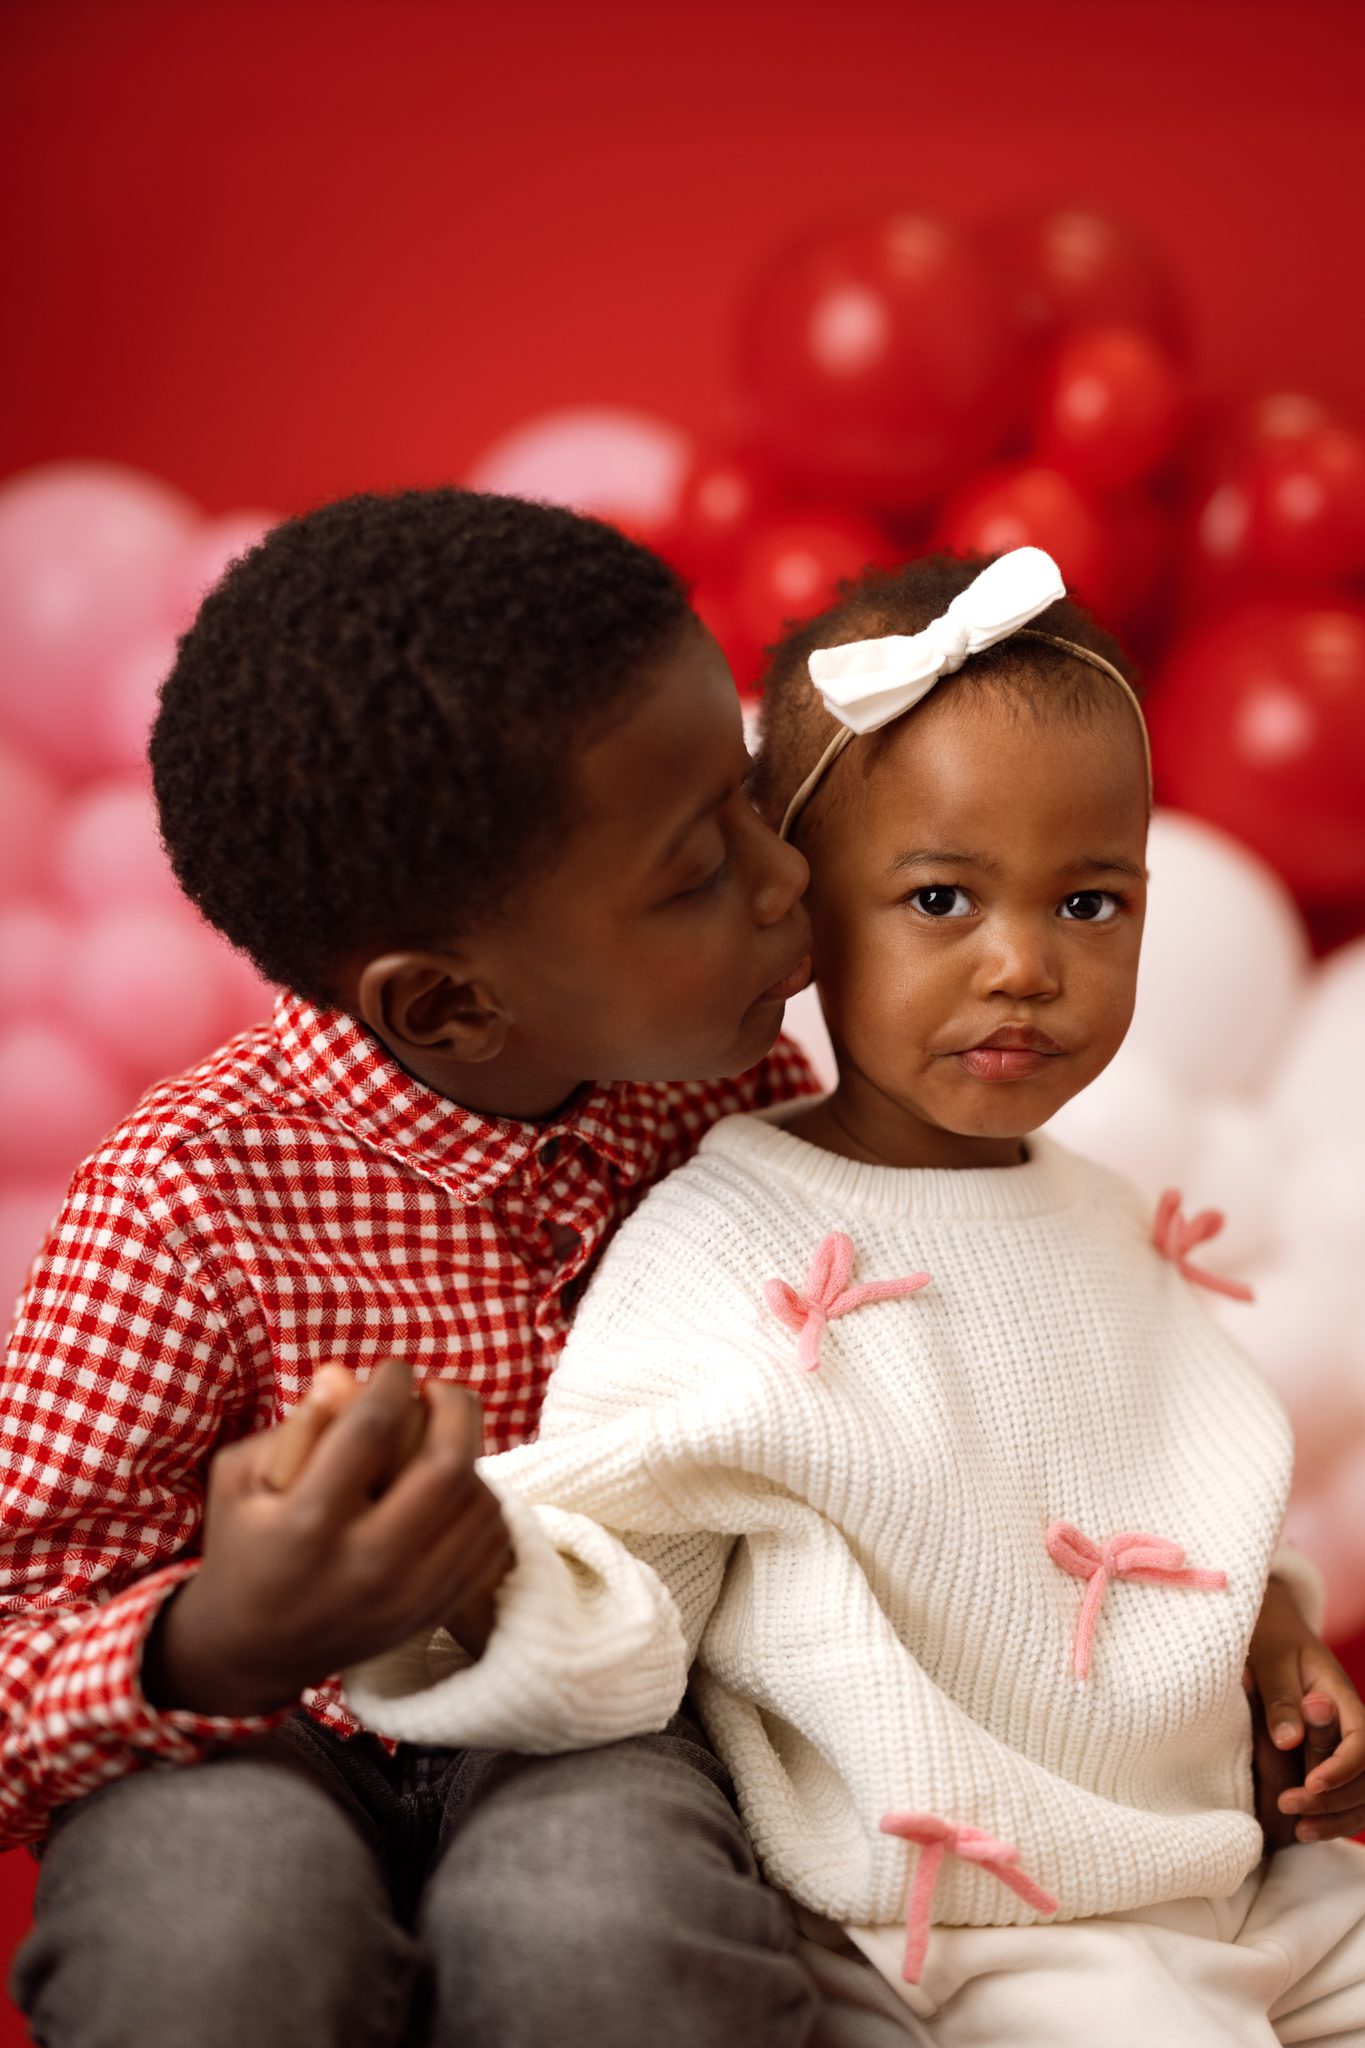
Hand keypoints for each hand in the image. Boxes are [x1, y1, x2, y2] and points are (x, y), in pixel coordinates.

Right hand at [257, 1364, 508, 1657]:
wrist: (253, 1651)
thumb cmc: (242, 1546)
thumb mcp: (242, 1479)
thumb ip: (297, 1425)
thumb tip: (345, 1374)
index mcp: (308, 1524)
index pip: (372, 1428)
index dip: (392, 1381)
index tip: (393, 1370)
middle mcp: (367, 1563)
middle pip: (447, 1464)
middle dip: (454, 1405)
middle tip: (437, 1389)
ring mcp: (408, 1594)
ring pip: (479, 1501)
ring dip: (469, 1451)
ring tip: (441, 1437)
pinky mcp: (433, 1611)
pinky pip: (490, 1540)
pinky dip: (482, 1499)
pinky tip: (452, 1485)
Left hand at [1246, 1574, 1364, 1845]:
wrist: (1271, 1631)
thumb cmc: (1269, 1641)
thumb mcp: (1270, 1660)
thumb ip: (1280, 1698)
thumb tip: (1289, 1741)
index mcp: (1343, 1699)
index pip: (1363, 1743)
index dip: (1342, 1769)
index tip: (1311, 1784)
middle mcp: (1353, 1726)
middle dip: (1335, 1800)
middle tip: (1289, 1806)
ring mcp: (1347, 1746)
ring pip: (1364, 1795)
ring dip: (1338, 1818)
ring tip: (1300, 1830)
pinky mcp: (1334, 1761)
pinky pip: (1351, 1798)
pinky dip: (1335, 1818)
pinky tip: (1306, 1829)